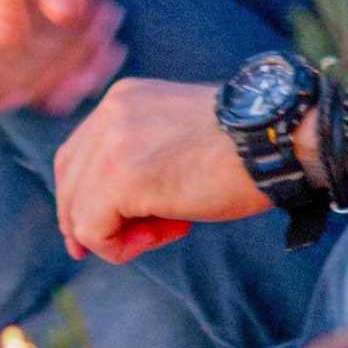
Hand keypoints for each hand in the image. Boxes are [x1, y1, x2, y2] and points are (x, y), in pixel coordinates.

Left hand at [53, 77, 265, 262]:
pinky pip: (92, 231)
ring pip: (78, 211)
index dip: (85, 196)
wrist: (278, 140)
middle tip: (129, 245)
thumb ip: (143, 154)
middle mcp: (109, 113)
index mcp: (123, 100)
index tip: (113, 225)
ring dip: (120, 234)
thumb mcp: (179, 138)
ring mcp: (110, 143)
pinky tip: (171, 230)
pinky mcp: (119, 178)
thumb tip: (116, 205)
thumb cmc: (245, 147)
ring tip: (169, 228)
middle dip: (89, 222)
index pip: (78, 153)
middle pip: (69, 180)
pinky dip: (122, 247)